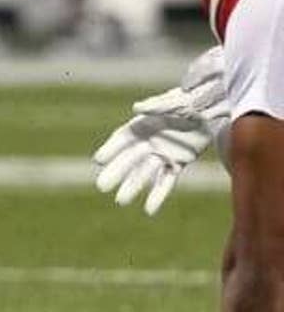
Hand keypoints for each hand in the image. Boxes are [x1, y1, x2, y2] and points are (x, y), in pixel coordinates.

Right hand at [92, 47, 228, 214]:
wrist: (212, 109)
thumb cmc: (190, 101)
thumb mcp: (174, 101)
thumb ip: (156, 106)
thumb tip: (136, 108)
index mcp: (142, 124)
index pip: (122, 139)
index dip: (111, 149)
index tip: (99, 161)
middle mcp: (148, 141)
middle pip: (129, 159)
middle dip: (116, 173)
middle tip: (102, 186)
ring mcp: (162, 153)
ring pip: (144, 173)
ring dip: (133, 187)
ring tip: (120, 201)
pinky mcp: (178, 162)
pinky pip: (166, 180)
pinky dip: (157, 194)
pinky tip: (149, 210)